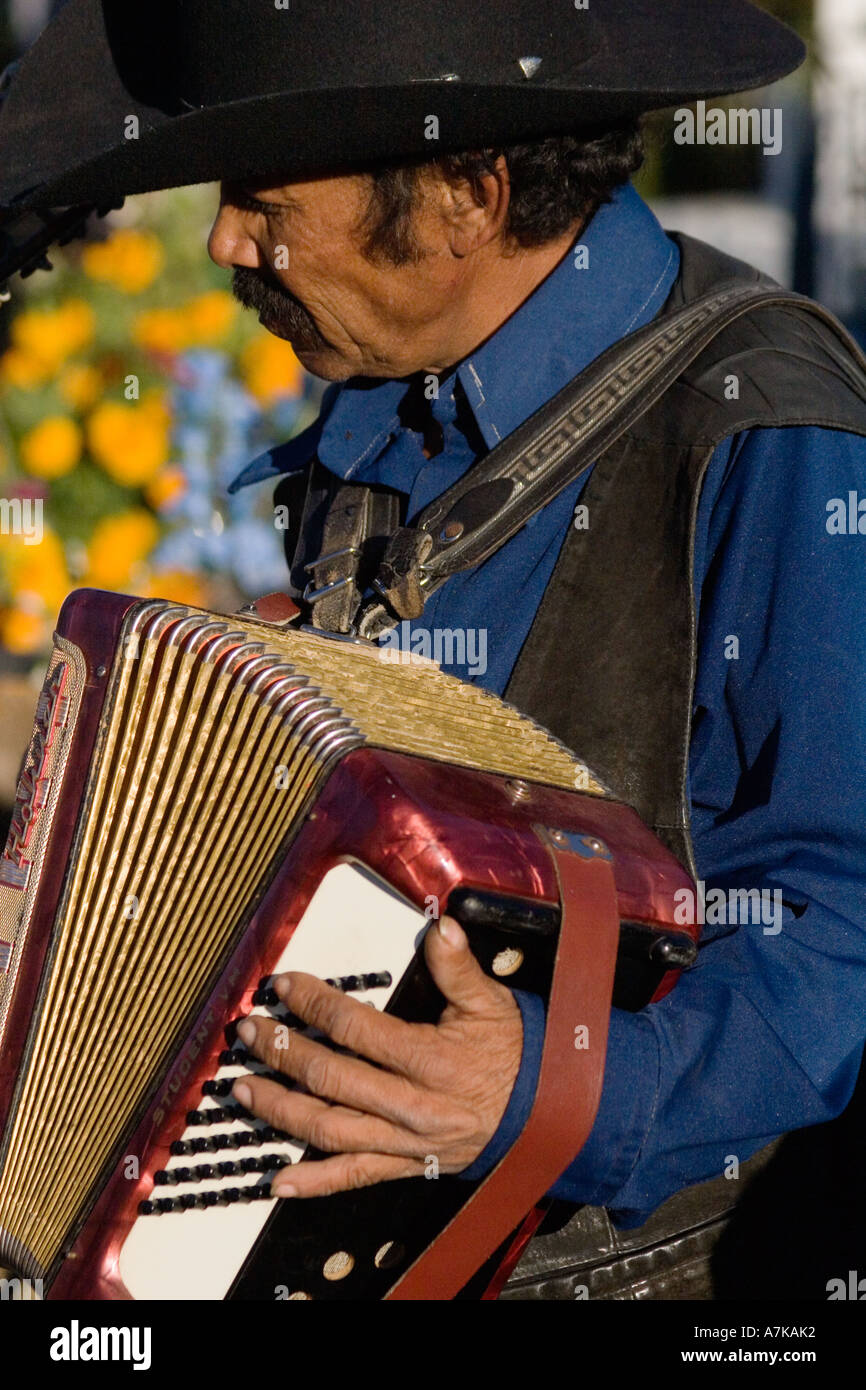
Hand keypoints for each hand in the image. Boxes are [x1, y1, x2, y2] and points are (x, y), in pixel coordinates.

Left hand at [232, 916, 522, 1196]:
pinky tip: (279, 1181)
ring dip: (281, 1109)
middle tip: (250, 1031)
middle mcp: (412, 1105)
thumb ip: (459, 967)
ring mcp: (406, 1142)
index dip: (313, 1003)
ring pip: (330, 1129)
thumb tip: (441, 927)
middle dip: (282, 1051)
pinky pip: (355, 1177)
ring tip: (244, 1089)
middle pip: (331, 1078)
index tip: (285, 985)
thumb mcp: (492, 1002)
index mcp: (430, 1059)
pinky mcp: (407, 1166)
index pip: (355, 1028)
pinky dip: (315, 1183)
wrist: (548, 1113)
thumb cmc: (517, 1053)